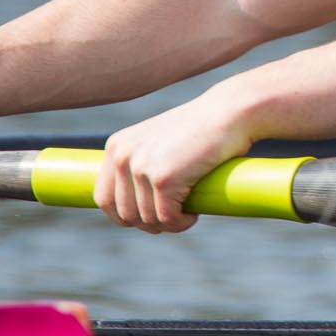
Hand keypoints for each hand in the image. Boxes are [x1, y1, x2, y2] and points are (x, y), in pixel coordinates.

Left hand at [95, 90, 255, 233]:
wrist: (230, 112)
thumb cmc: (202, 127)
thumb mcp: (160, 141)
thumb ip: (141, 161)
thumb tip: (133, 199)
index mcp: (117, 146)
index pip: (104, 197)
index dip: (123, 216)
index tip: (146, 218)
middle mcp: (122, 156)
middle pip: (124, 213)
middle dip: (148, 224)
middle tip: (172, 219)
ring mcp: (142, 167)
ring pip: (147, 218)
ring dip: (168, 224)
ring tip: (186, 214)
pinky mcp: (164, 179)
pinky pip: (167, 217)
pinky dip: (180, 223)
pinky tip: (193, 215)